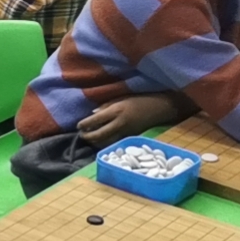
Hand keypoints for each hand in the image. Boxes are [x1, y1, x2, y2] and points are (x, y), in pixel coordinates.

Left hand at [76, 93, 193, 146]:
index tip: (78, 125)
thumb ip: (106, 105)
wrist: (161, 107)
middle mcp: (120, 123)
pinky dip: (106, 142)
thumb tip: (92, 114)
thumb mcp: (122, 97)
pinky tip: (102, 140)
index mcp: (117, 110)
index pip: (95, 120)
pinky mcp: (131, 137)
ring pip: (106, 141)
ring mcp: (127, 132)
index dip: (84, 124)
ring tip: (90, 138)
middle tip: (81, 135)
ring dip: (96, 141)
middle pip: (99, 134)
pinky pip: (115, 142)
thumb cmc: (141, 99)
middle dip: (88, 136)